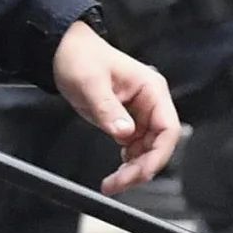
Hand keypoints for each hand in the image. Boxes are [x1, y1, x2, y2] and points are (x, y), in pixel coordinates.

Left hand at [53, 21, 182, 190]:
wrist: (64, 49)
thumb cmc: (80, 57)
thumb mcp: (91, 84)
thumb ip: (109, 110)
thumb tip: (124, 133)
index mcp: (151, 90)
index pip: (168, 129)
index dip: (158, 154)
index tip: (141, 172)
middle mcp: (150, 103)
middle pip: (159, 144)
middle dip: (142, 167)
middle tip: (120, 183)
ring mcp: (140, 113)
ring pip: (148, 149)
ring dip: (134, 168)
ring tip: (114, 182)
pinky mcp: (127, 120)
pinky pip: (135, 147)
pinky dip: (128, 161)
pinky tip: (116, 169)